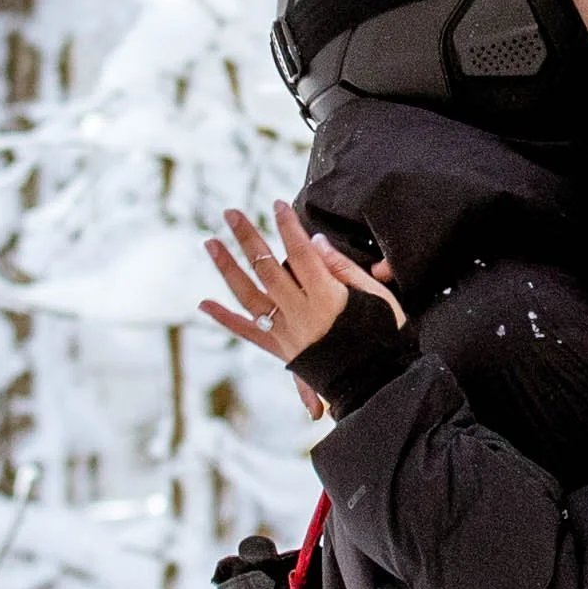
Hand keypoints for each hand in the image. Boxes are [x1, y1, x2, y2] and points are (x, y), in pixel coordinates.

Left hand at [201, 203, 403, 412]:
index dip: (288, 227)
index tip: (277, 205)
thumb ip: (344, 269)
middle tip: (230, 212)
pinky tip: (203, 303)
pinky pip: (248, 332)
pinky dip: (224, 318)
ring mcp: (287, 333)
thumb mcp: (377, 298)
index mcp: (328, 298)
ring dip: (227, 268)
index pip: (302, 254)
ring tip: (210, 242)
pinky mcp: (281, 350)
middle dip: (248, 237)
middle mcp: (302, 314)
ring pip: (249, 295)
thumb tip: (314, 243)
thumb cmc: (384, 337)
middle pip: (268, 269)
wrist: (378, 384)